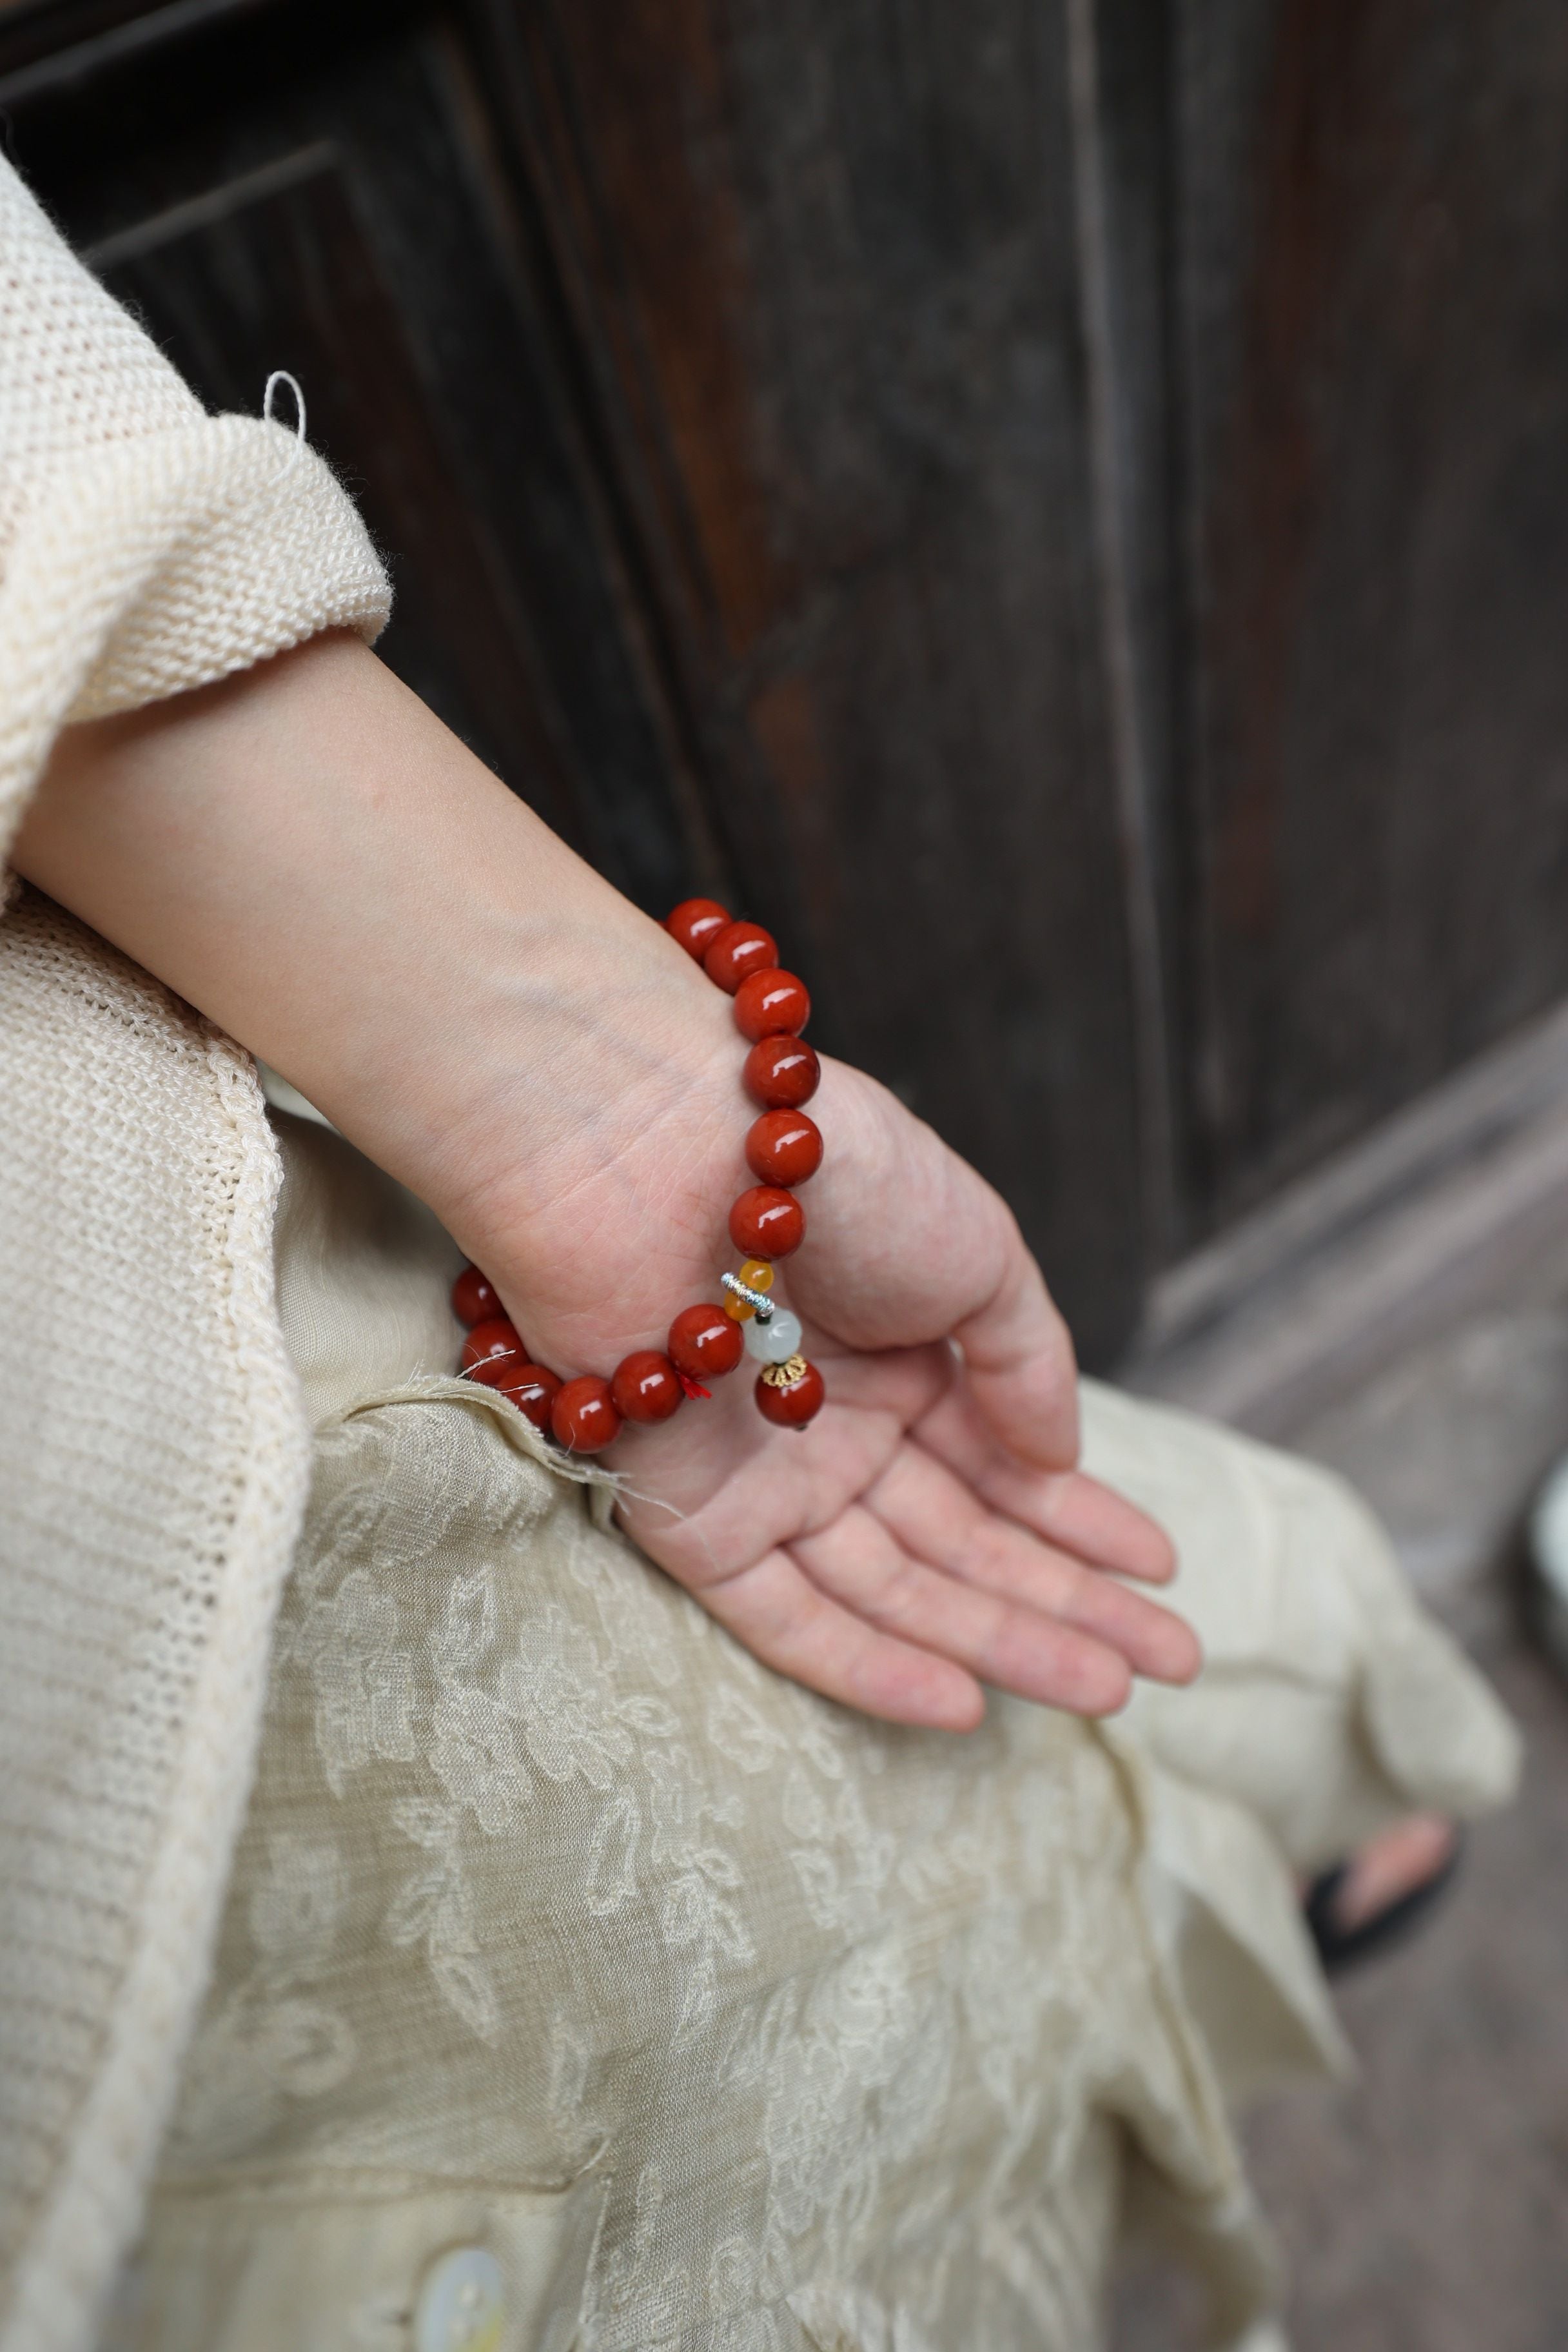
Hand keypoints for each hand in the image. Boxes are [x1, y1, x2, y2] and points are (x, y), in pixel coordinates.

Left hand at [442, 957, 1199, 1731]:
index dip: (1084, 1521)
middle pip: (959, 1541)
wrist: (673, 1151)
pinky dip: (873, 1665)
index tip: (1163, 1572)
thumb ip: (1028, 1364)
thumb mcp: (979, 1253)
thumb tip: (1063, 1462)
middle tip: (1171, 1665)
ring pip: (892, 1588)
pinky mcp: (694, 1520)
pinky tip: (965, 1704)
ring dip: (1001, 1643)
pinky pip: (787, 1616)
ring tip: (1110, 1693)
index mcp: (896, 1353)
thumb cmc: (836, 1179)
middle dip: (1068, 1602)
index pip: (1000, 1464)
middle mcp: (832, 1424)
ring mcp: (765, 1477)